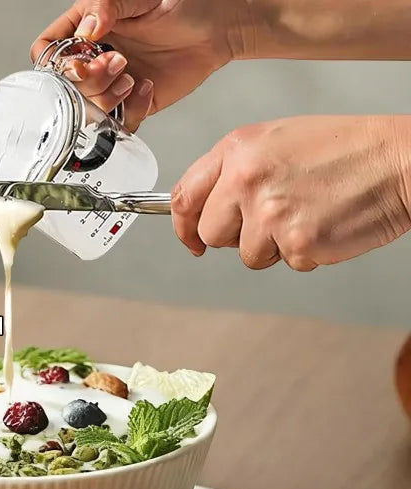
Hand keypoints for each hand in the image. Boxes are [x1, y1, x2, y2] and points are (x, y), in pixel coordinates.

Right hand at [31, 0, 239, 129]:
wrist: (216, 28)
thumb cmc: (181, 4)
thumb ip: (107, 6)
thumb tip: (86, 30)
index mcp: (85, 29)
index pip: (47, 51)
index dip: (55, 61)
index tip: (79, 57)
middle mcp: (94, 59)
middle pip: (65, 87)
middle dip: (88, 80)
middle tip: (117, 61)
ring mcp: (111, 85)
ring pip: (87, 110)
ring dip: (107, 96)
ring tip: (131, 74)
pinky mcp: (131, 105)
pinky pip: (119, 124)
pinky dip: (131, 110)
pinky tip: (144, 88)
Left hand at [171, 116, 410, 269]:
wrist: (400, 160)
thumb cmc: (344, 150)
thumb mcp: (275, 141)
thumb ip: (233, 172)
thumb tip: (201, 212)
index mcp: (238, 149)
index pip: (184, 196)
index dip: (183, 225)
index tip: (191, 239)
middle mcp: (247, 179)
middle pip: (211, 233)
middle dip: (236, 235)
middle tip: (272, 218)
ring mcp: (270, 212)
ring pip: (247, 255)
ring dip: (274, 245)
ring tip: (306, 213)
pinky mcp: (296, 241)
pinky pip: (285, 262)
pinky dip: (304, 252)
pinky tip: (323, 223)